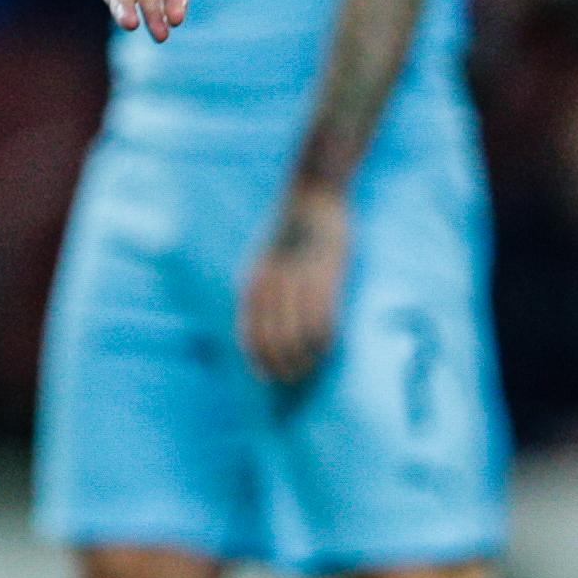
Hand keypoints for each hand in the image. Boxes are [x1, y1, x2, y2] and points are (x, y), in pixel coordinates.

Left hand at [239, 183, 352, 390]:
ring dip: (304, 356)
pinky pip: (323, 314)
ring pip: (298, 330)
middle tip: (294, 379)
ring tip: (310, 369)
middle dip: (282, 364)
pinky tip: (327, 348)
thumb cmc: (288, 234)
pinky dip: (323, 337)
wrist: (310, 198)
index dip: (258, 358)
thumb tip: (259, 327)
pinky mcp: (325, 272)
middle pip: (274, 337)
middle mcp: (271, 283)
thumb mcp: (263, 262)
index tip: (266, 377)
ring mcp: (299, 278)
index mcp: (253, 281)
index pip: (250, 331)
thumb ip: (260, 291)